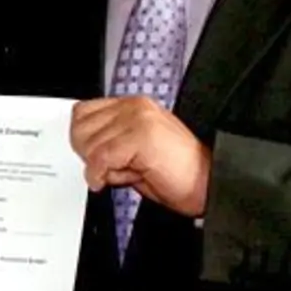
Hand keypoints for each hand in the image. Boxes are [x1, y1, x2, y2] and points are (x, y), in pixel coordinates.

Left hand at [70, 96, 211, 216]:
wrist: (210, 183)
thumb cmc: (178, 174)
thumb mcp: (135, 154)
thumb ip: (110, 144)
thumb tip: (85, 151)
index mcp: (133, 106)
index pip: (83, 113)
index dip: (84, 141)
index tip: (95, 159)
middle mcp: (135, 107)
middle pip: (80, 129)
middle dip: (91, 155)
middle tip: (116, 168)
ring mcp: (138, 119)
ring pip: (90, 145)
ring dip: (103, 167)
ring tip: (130, 171)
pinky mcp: (141, 136)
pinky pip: (101, 158)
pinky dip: (102, 175)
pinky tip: (121, 180)